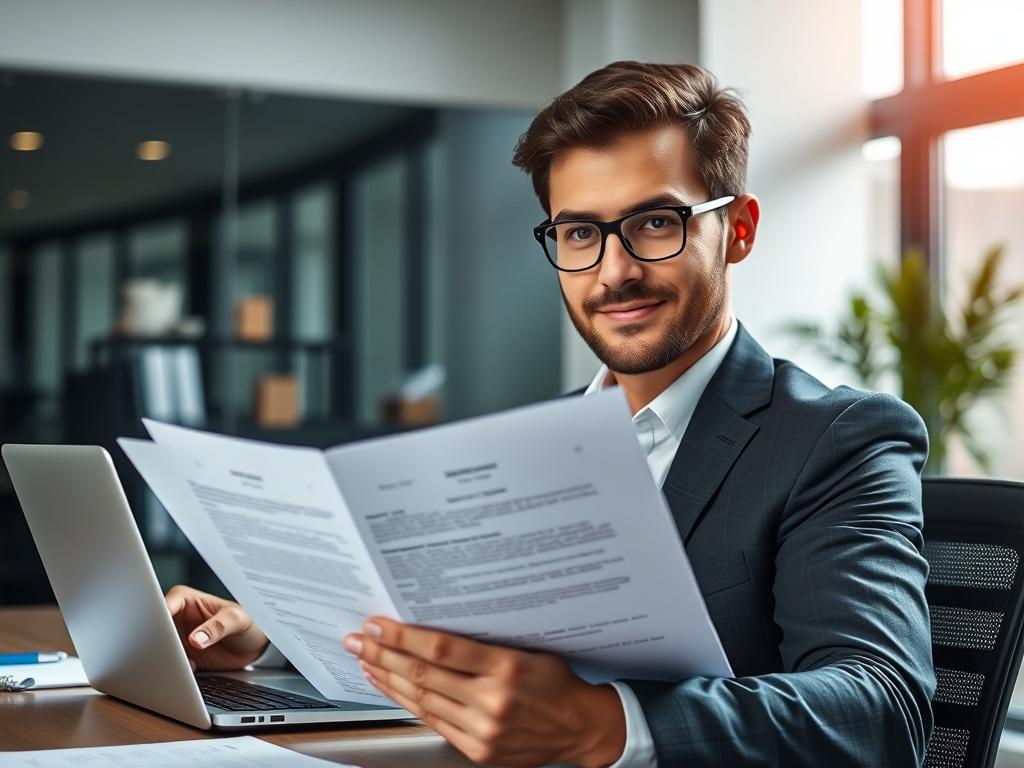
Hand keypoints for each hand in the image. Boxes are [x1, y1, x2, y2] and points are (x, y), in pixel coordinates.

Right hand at [164, 585, 269, 671]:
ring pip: (159, 648)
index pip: (163, 606)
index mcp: (186, 599)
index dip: (157, 619)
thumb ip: (217, 627)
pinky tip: (185, 672)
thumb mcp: (237, 620)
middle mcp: (177, 616)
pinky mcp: (181, 655)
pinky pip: (168, 663)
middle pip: (155, 629)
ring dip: (163, 658)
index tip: (157, 633)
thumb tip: (196, 639)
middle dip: (154, 641)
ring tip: (174, 666)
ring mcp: (177, 637)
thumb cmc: (249, 622)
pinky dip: (172, 669)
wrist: (256, 645)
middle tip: (161, 653)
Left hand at [344, 618, 625, 767]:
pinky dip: (407, 703)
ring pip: (422, 700)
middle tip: (358, 640)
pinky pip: (433, 722)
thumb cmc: (555, 682)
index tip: (378, 624)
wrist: (579, 728)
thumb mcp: (527, 649)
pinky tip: (391, 689)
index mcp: (507, 667)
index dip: (404, 636)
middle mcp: (492, 700)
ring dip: (387, 679)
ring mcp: (483, 730)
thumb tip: (435, 626)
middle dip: (383, 655)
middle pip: (423, 675)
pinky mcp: (478, 750)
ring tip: (366, 661)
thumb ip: (485, 643)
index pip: (442, 648)